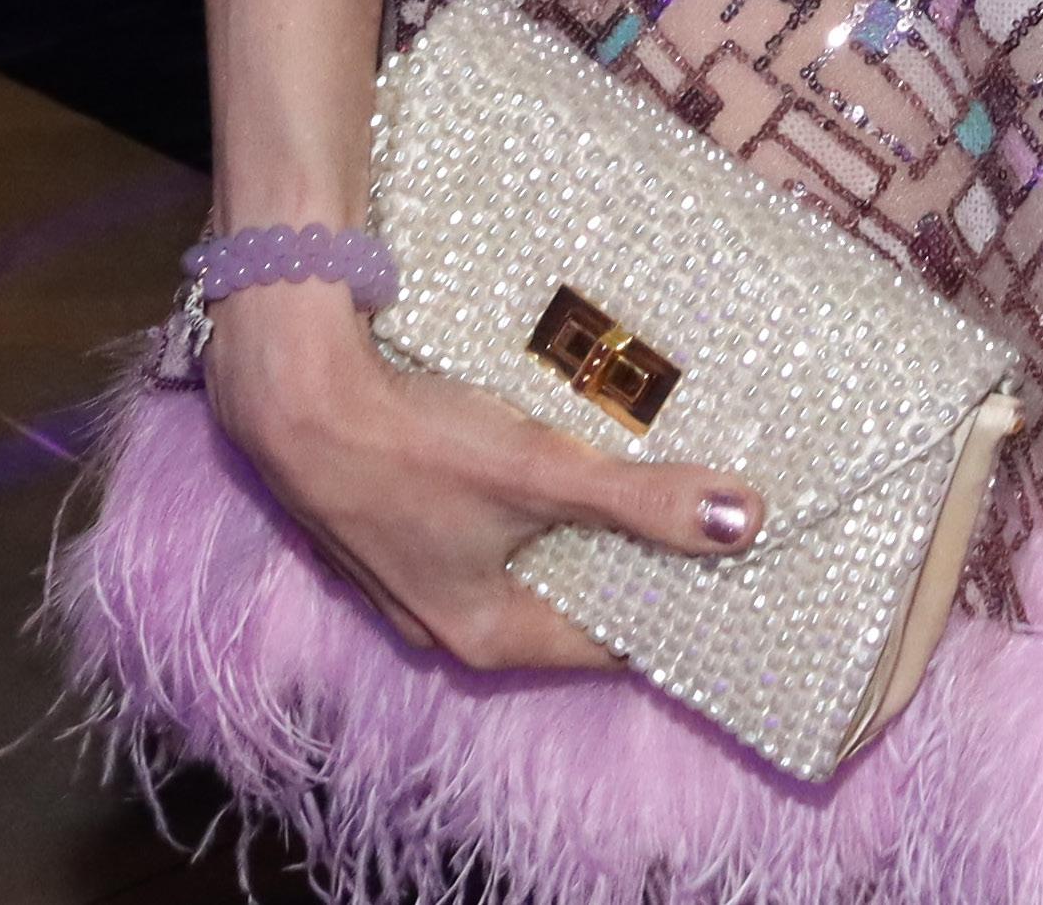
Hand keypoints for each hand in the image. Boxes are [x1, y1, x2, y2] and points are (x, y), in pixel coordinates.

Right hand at [206, 279, 762, 668]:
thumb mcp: (543, 473)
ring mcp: (416, 577)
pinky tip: (561, 454)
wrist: (298, 401)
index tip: (731, 570)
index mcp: (489, 636)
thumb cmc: (418, 449)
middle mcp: (449, 624)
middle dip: (631, 561)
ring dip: (580, 526)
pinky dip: (532, 503)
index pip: (608, 642)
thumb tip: (745, 522)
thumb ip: (642, 500)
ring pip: (527, 560)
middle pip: (568, 600)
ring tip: (647, 476)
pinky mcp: (398, 526)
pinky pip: (490, 528)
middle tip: (699, 513)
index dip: (671, 606)